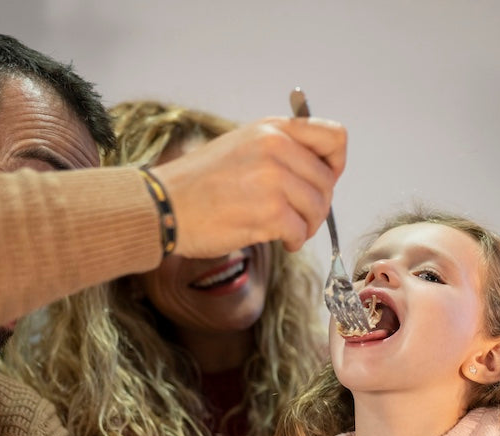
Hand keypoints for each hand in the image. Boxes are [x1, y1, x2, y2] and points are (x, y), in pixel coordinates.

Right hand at [152, 116, 347, 256]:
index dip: (335, 164)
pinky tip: (282, 241)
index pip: (335, 137)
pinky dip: (295, 241)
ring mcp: (272, 179)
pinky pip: (301, 231)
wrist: (163, 206)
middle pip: (328, 182)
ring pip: (318, 209)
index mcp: (272, 129)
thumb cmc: (200, 182)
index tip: (320, 181)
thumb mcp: (243, 146)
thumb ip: (281, 150)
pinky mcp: (267, 212)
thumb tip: (322, 172)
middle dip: (318, 206)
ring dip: (307, 227)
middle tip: (300, 217)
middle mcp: (275, 147)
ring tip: (288, 230)